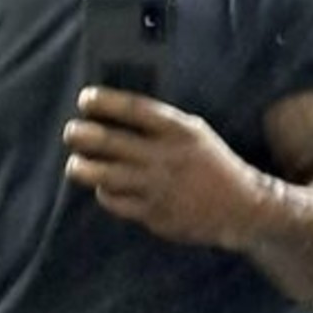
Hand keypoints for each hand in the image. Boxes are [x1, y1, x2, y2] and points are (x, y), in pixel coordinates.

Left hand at [64, 86, 258, 247]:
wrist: (242, 206)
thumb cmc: (211, 165)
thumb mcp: (194, 133)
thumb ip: (161, 124)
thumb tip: (117, 114)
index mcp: (178, 130)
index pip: (134, 109)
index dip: (106, 101)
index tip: (85, 99)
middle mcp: (166, 156)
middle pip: (112, 142)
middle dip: (83, 135)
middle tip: (71, 132)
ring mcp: (158, 187)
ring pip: (107, 176)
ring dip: (84, 168)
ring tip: (74, 165)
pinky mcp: (154, 214)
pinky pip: (117, 202)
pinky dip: (105, 194)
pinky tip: (102, 188)